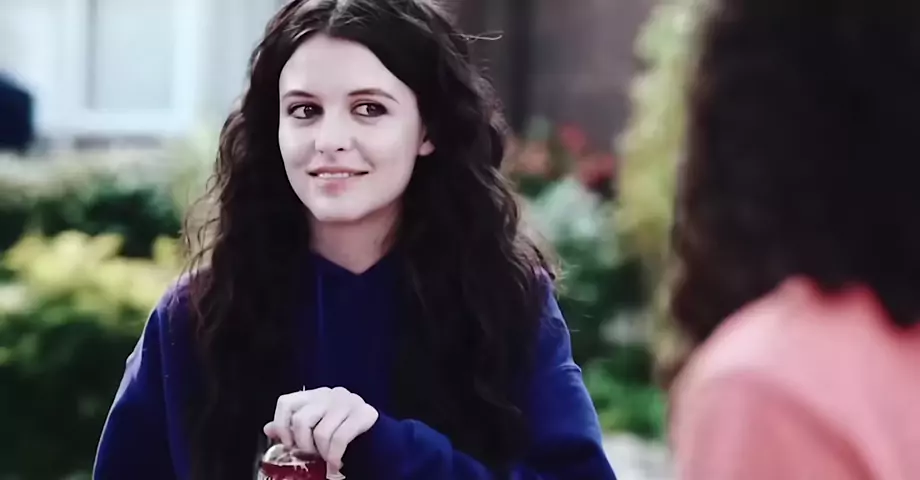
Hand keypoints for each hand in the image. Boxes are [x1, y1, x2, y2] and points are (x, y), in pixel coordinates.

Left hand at [264, 386, 379, 470]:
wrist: (381, 442)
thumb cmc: (345, 436)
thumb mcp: (315, 430)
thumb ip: (293, 428)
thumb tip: (268, 428)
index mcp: (316, 395)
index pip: (286, 402)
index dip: (282, 425)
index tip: (289, 445)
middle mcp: (331, 394)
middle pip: (301, 419)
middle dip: (303, 445)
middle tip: (312, 456)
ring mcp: (349, 401)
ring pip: (321, 432)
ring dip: (322, 453)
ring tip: (327, 460)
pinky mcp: (364, 413)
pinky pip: (340, 438)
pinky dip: (334, 457)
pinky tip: (336, 465)